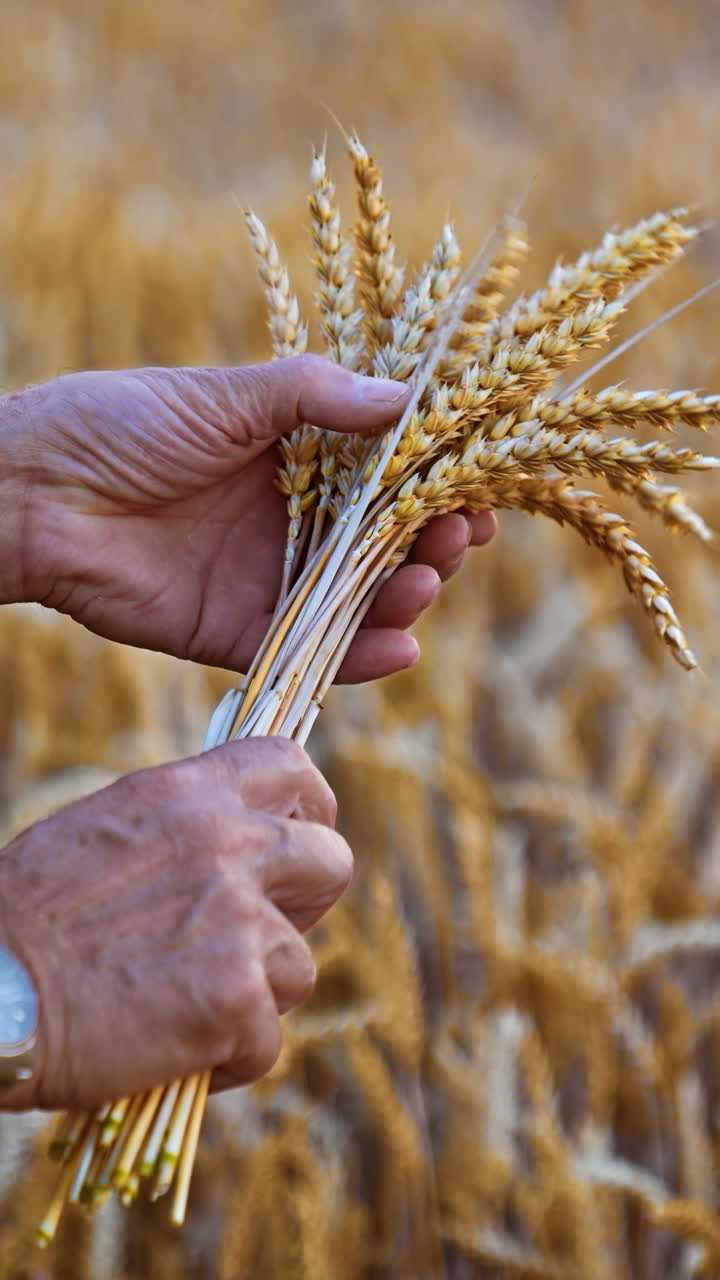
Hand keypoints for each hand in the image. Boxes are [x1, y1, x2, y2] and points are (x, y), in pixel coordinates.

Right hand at [0, 738, 350, 1110]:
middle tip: (259, 935)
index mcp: (190, 795)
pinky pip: (266, 1040)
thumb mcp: (108, 830)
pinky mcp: (236, 998)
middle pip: (333, 861)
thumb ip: (183, 829)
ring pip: (301, 965)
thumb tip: (236, 845)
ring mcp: (239, 922)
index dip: (306, 809)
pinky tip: (176, 1052)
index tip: (290, 843)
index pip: (292, 765)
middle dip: (306, 903)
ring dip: (257, 994)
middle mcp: (227, 845)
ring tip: (189, 1007)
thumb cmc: (22, 917)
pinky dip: (228, 1057)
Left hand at [4, 356, 494, 680]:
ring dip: (404, 598)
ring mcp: (264, 581)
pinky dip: (358, 657)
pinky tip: (401, 646)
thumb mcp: (225, 395)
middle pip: (382, 546)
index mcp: (292, 462)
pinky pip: (309, 651)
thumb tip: (405, 395)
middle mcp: (287, 525)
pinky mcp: (235, 633)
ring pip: (356, 602)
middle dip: (430, 544)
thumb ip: (314, 397)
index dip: (434, 486)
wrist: (35, 492)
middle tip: (456, 537)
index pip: (384, 479)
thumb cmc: (122, 424)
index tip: (478, 489)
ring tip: (426, 581)